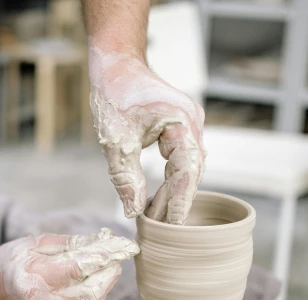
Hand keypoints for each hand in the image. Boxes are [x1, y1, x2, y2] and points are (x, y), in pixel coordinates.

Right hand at [0, 228, 138, 299]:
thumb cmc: (11, 262)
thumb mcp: (35, 243)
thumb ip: (71, 243)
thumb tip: (104, 241)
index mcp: (31, 279)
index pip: (78, 268)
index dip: (105, 256)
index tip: (125, 245)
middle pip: (91, 291)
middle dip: (111, 270)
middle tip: (120, 253)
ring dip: (107, 280)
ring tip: (110, 261)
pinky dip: (98, 291)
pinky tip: (97, 277)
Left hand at [89, 47, 205, 224]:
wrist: (116, 64)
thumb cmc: (115, 93)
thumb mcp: (115, 140)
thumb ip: (126, 177)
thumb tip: (134, 211)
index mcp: (183, 122)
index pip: (188, 170)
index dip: (181, 200)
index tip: (174, 224)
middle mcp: (192, 123)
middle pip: (192, 172)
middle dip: (176, 200)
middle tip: (160, 227)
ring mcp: (188, 125)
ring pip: (187, 168)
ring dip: (172, 192)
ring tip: (156, 216)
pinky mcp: (180, 128)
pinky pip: (180, 160)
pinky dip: (169, 179)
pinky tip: (156, 198)